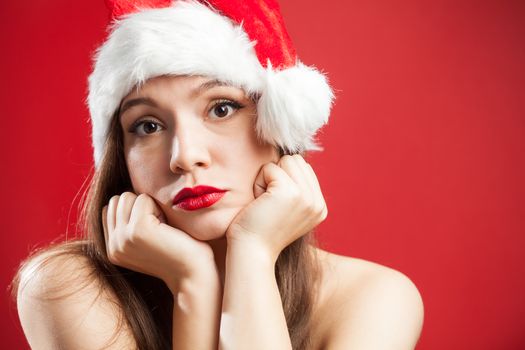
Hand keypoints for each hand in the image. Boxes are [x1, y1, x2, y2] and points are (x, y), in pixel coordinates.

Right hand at [102, 192, 216, 291]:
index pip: (111, 208)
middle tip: (161, 228)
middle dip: (141, 206)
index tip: (155, 229)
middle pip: (118, 200)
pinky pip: (143, 198)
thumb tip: (124, 195)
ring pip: (127, 196)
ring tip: (163, 228)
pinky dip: (159, 208)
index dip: (136, 210)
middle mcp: (112, 246)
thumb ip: (130, 223)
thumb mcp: (147, 239)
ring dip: (149, 206)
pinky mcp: (137, 230)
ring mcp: (122, 239)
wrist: (194, 274)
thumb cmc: (179, 252)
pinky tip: (168, 228)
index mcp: (112, 249)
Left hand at [226, 154, 327, 261]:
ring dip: (267, 178)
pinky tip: (259, 203)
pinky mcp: (290, 192)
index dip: (282, 179)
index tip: (275, 205)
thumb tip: (292, 159)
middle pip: (296, 161)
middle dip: (276, 176)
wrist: (251, 253)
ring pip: (285, 161)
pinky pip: (270, 168)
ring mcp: (306, 197)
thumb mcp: (287, 209)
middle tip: (268, 203)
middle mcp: (318, 202)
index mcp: (319, 207)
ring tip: (264, 202)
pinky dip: (258, 182)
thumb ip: (297, 188)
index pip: (303, 168)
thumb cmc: (259, 230)